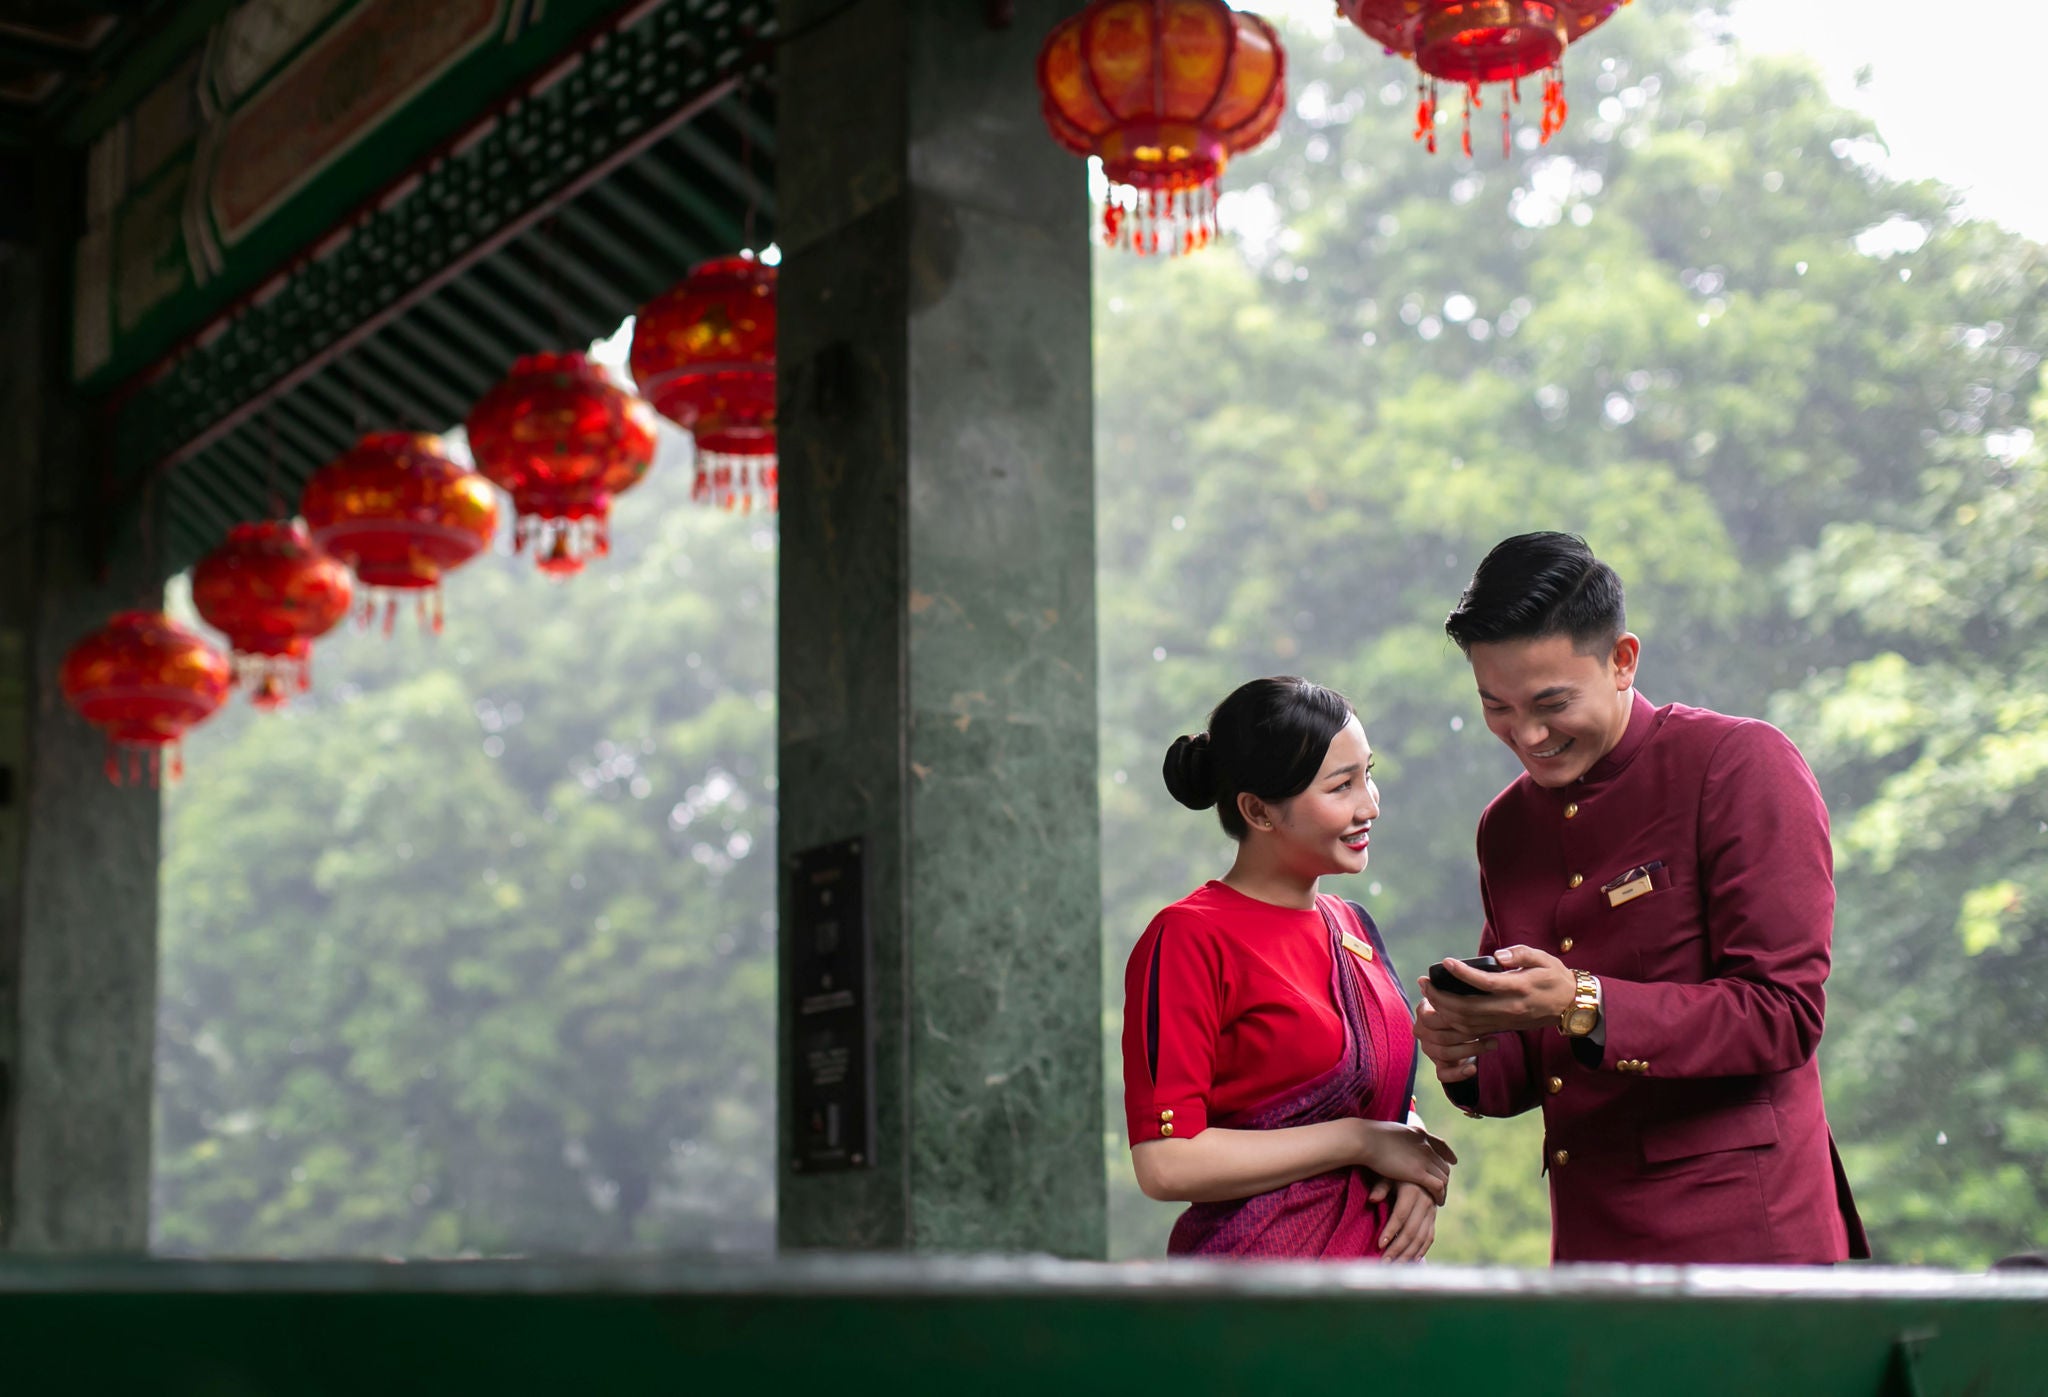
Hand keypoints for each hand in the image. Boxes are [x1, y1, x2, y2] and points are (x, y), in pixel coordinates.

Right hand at [1354, 1119, 1456, 1205]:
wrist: (1366, 1140)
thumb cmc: (1369, 1137)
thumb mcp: (1389, 1133)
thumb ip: (1395, 1140)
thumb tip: (1388, 1141)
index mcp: (1418, 1134)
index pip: (1440, 1144)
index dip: (1447, 1154)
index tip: (1452, 1161)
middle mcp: (1425, 1146)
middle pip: (1443, 1164)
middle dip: (1444, 1175)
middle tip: (1442, 1186)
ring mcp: (1424, 1159)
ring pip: (1443, 1177)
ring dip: (1443, 1189)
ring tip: (1440, 1198)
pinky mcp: (1419, 1173)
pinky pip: (1437, 1187)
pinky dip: (1440, 1195)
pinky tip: (1437, 1203)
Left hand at [1366, 1180, 1437, 1261]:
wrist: (1418, 1169)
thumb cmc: (1395, 1172)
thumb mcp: (1388, 1174)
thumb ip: (1381, 1187)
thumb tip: (1372, 1200)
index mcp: (1413, 1190)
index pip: (1401, 1215)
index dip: (1391, 1230)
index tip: (1379, 1244)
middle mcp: (1426, 1202)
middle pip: (1412, 1230)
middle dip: (1398, 1248)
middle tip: (1384, 1262)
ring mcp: (1432, 1211)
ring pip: (1421, 1237)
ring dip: (1408, 1254)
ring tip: (1395, 1266)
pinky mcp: (1434, 1218)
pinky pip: (1429, 1237)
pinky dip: (1421, 1250)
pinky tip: (1411, 1260)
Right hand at [1413, 994, 1495, 1082]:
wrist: (1460, 1029)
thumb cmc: (1462, 1007)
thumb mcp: (1456, 995)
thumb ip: (1450, 988)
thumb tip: (1430, 977)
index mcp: (1423, 1013)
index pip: (1430, 1017)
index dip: (1452, 1016)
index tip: (1473, 1012)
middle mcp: (1422, 1032)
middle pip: (1442, 1036)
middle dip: (1468, 1034)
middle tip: (1491, 1029)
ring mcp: (1430, 1050)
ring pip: (1445, 1053)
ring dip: (1471, 1050)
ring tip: (1493, 1043)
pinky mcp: (1439, 1066)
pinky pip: (1443, 1074)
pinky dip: (1458, 1072)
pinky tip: (1473, 1068)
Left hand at [1417, 945, 1576, 1038]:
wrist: (1571, 1006)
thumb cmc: (1555, 977)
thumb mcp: (1543, 958)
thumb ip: (1520, 954)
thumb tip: (1497, 956)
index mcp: (1519, 988)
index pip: (1484, 983)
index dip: (1462, 973)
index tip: (1445, 962)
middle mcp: (1509, 1008)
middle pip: (1467, 1008)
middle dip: (1440, 996)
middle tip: (1425, 981)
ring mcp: (1504, 1021)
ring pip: (1466, 1023)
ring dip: (1442, 1009)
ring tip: (1428, 993)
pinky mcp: (1501, 1027)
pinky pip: (1472, 1030)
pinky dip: (1452, 1021)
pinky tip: (1442, 1008)